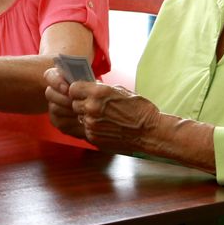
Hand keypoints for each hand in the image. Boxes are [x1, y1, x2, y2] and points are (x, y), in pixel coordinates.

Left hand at [44, 67, 161, 151]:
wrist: (151, 132)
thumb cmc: (140, 109)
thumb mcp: (121, 91)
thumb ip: (101, 89)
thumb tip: (89, 87)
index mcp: (98, 93)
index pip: (72, 88)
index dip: (77, 91)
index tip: (82, 92)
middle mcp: (92, 107)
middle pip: (74, 103)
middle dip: (82, 104)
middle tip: (95, 106)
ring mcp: (91, 124)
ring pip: (79, 117)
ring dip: (87, 117)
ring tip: (104, 118)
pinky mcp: (93, 137)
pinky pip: (86, 129)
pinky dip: (93, 128)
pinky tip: (107, 127)